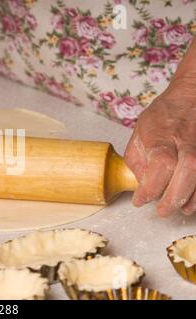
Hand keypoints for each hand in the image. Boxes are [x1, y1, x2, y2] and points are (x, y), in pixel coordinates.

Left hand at [124, 75, 195, 215]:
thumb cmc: (163, 116)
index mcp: (162, 136)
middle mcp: (187, 141)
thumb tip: (142, 186)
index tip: (140, 200)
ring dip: (193, 198)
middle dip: (174, 196)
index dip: (151, 187)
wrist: (191, 97)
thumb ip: (137, 161)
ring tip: (181, 209)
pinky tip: (194, 200)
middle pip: (188, 170)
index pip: (161, 164)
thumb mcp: (139, 134)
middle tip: (162, 211)